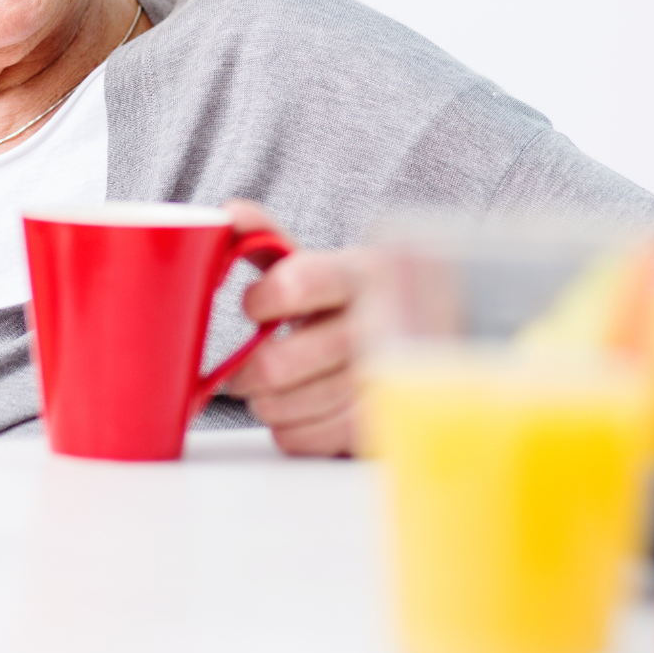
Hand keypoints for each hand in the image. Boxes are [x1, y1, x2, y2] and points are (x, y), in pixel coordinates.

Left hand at [223, 200, 366, 456]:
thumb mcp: (320, 260)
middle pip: (274, 367)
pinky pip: (298, 439)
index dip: (258, 303)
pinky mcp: (376, 425)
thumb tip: (228, 213)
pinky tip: (301, 406)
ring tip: (279, 383)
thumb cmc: (351, 299)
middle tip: (248, 365)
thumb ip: (268, 236)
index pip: (290, 288)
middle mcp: (376, 328)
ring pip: (280, 408)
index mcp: (360, 275)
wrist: (425, 335)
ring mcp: (380, 383)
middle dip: (246, 370)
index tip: (257, 306)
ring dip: (264, 400)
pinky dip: (286, 427)